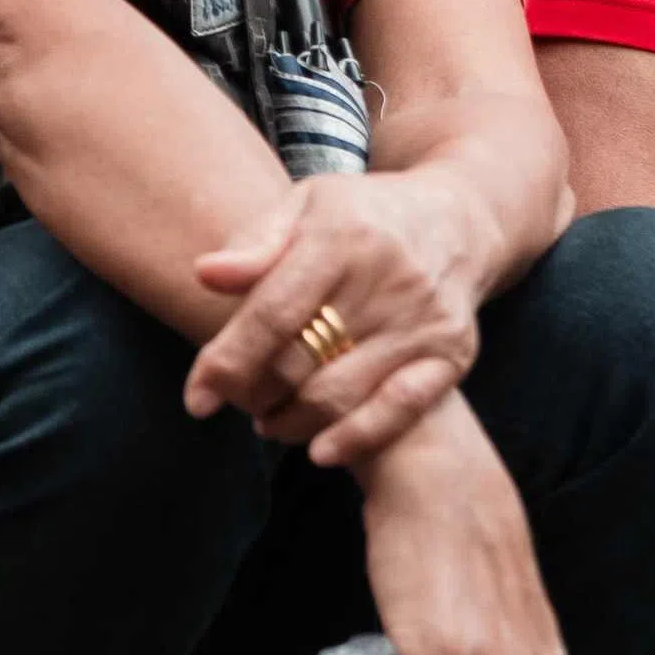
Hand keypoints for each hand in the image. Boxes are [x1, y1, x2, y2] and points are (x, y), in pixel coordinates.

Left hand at [184, 167, 489, 470]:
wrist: (458, 221)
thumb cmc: (362, 215)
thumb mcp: (307, 204)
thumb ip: (256, 242)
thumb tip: (205, 274)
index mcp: (341, 237)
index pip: (272, 314)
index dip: (227, 362)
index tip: (196, 400)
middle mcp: (388, 280)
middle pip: (300, 362)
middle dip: (254, 394)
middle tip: (236, 401)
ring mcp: (424, 321)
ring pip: (340, 395)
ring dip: (292, 421)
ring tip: (267, 419)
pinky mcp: (453, 354)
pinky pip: (399, 410)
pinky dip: (356, 439)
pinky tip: (320, 451)